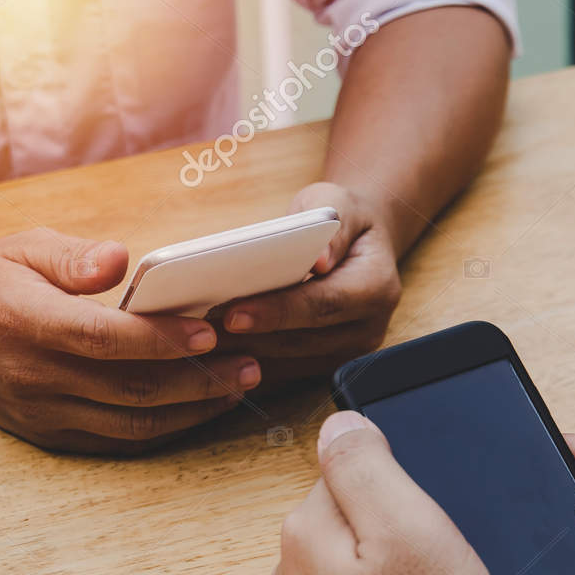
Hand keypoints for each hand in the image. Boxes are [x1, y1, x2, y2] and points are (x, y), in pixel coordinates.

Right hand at [0, 229, 257, 453]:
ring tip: (239, 386)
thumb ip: (74, 256)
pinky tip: (203, 407)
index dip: (158, 340)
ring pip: (131, 422)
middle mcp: (33, 374)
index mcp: (23, 320)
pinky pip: (120, 439)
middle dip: (198, 380)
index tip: (211, 332)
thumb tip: (122, 260)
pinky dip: (167, 427)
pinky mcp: (52, 435)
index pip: (101, 337)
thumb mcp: (22, 248)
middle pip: (129, 387)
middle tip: (250, 364)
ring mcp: (43, 412)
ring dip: (194, 409)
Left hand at [217, 183, 402, 385]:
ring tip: (197, 342)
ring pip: (289, 362)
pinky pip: (285, 372)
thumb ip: (331, 224)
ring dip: (242, 355)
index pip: (324, 304)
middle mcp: (369, 329)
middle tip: (197, 332)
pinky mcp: (329, 366)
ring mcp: (350, 353)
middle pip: (302, 339)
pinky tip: (213, 352)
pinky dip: (248, 363)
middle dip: (249, 337)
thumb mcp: (338, 202)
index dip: (278, 312)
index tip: (233, 314)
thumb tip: (319, 259)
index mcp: (377, 288)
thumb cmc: (342, 219)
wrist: (360, 245)